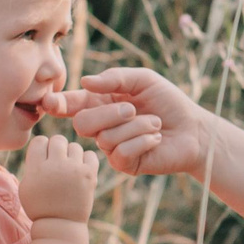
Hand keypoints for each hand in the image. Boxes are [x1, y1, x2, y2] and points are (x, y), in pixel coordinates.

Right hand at [16, 135, 96, 224]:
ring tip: (69, 169)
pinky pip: (90, 154)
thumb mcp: (26, 186)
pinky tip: (81, 170)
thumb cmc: (40, 206)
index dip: (42, 148)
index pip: (40, 141)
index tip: (44, 160)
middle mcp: (56, 166)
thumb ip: (32, 164)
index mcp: (37, 168)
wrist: (60, 224)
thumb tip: (43, 145)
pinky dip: (86, 160)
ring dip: (71, 155)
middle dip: (57, 149)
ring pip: (74, 146)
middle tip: (58, 163)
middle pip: (58, 139)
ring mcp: (74, 170)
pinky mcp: (89, 175)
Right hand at [44, 68, 214, 177]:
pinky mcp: (126, 164)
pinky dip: (142, 141)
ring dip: (135, 126)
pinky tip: (156, 139)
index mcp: (102, 103)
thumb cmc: (168, 102)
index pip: (73, 105)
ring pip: (105, 138)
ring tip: (155, 124)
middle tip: (132, 108)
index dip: (59, 104)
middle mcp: (103, 127)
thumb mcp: (143, 80)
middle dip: (108, 114)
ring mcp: (112, 148)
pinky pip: (121, 153)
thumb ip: (115, 78)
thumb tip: (85, 82)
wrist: (193, 129)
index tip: (49, 103)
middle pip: (82, 124)